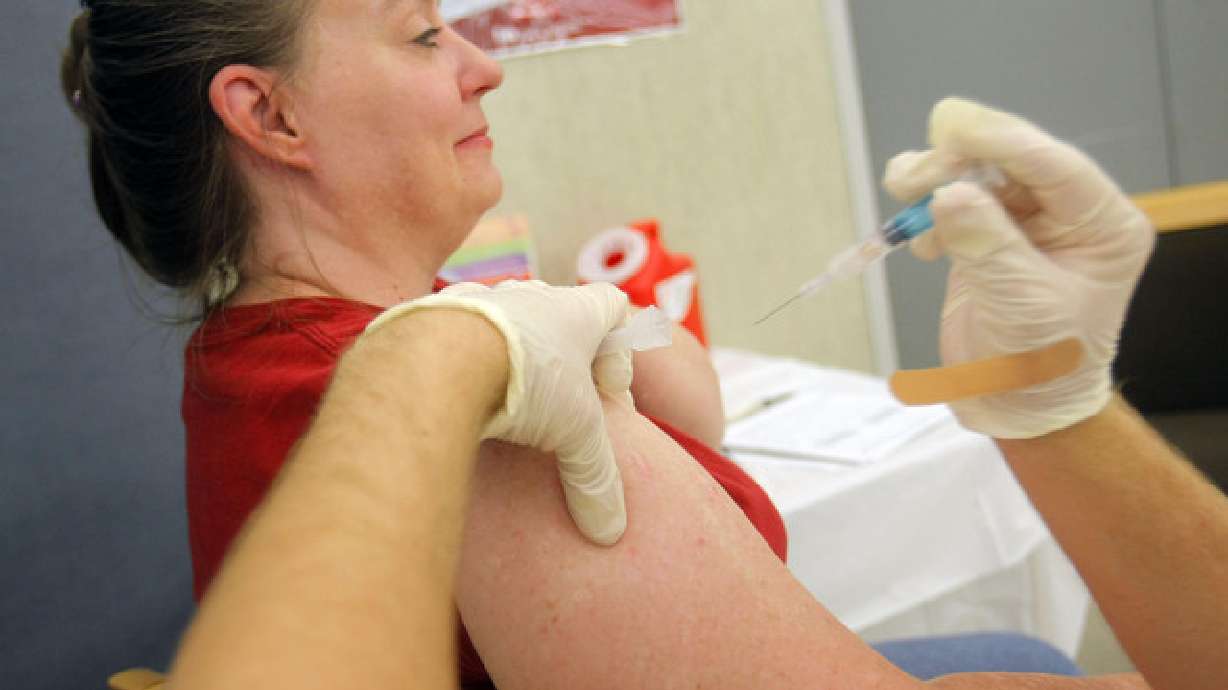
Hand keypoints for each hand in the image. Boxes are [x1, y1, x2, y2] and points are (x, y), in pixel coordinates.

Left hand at [365, 281, 632, 543]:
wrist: (433, 361)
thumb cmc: (523, 385)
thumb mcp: (575, 436)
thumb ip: (596, 479)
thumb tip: (610, 531)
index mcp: (574, 311)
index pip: (613, 306)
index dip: (619, 349)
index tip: (608, 392)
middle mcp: (529, 295)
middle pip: (560, 316)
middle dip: (566, 359)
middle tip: (560, 405)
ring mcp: (479, 299)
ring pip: (508, 322)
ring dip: (515, 356)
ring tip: (508, 403)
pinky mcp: (434, 315)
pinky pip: (458, 332)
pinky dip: (465, 360)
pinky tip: (461, 398)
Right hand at [883, 98, 1154, 438]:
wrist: (1018, 407)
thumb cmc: (1039, 364)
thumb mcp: (1021, 303)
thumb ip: (987, 244)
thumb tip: (949, 193)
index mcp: (1101, 225)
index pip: (1053, 165)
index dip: (1001, 141)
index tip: (951, 127)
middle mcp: (1067, 215)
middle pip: (1008, 162)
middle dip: (957, 160)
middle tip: (910, 175)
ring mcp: (1024, 224)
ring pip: (975, 176)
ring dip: (933, 179)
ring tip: (902, 190)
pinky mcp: (986, 237)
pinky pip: (953, 204)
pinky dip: (926, 212)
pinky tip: (919, 241)